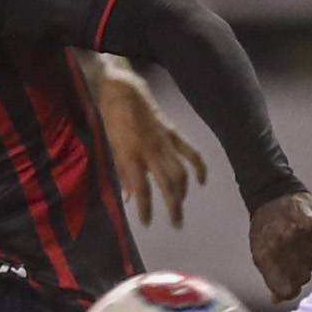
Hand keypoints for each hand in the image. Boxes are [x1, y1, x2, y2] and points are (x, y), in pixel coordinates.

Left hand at [96, 60, 206, 226]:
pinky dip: (199, 167)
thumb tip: (129, 198)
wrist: (123, 88)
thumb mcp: (109, 147)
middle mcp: (151, 151)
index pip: (143, 189)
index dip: (146, 209)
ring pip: (181, 172)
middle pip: (168, 184)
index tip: (147, 224)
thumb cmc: (110, 117)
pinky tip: (201, 181)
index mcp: (132, 154)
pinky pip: (191, 152)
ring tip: (181, 208)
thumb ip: (121, 173)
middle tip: (176, 224)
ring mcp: (165, 141)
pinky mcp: (173, 132)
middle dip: (174, 206)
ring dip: (184, 192)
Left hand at [246, 191, 311, 303]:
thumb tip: (277, 299)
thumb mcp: (260, 253)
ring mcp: (298, 235)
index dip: (291, 290)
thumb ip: (270, 277)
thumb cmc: (265, 227)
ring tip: (300, 245)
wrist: (271, 195)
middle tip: (294, 261)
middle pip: (303, 277)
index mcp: (265, 257)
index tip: (292, 286)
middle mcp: (282, 246)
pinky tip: (307, 236)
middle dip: (300, 273)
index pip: (285, 289)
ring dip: (310, 258)